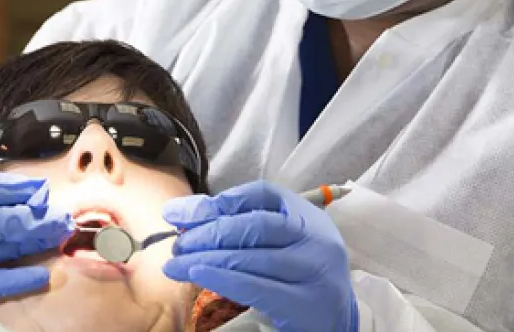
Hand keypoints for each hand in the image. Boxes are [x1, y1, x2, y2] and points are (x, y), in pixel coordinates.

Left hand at [162, 181, 358, 331]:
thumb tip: (187, 214)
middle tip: (177, 242)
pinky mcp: (304, 302)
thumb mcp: (283, 240)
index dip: (219, 200)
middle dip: (208, 231)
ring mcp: (312, 270)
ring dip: (206, 257)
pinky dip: (222, 279)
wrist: (337, 319)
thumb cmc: (299, 273)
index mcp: (307, 215)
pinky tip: (198, 274)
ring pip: (251, 257)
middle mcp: (315, 238)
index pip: (262, 194)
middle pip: (254, 225)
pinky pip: (255, 287)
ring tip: (175, 263)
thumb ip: (244, 224)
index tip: (182, 213)